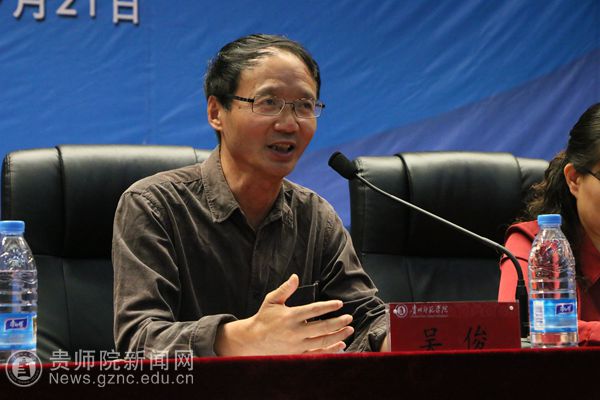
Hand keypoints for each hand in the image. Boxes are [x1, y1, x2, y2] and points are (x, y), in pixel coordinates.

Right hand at [215, 274, 353, 355]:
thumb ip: (285, 289)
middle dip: (338, 322)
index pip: (314, 310)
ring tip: (349, 329)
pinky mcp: (297, 355)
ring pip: (322, 342)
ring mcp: (297, 345)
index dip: (328, 306)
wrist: (253, 341)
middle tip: (349, 317)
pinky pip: (317, 354)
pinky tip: (340, 345)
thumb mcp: (272, 300)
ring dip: (338, 336)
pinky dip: (330, 350)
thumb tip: (295, 276)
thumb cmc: (264, 318)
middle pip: (322, 327)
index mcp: (290, 316)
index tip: (339, 304)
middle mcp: (295, 332)